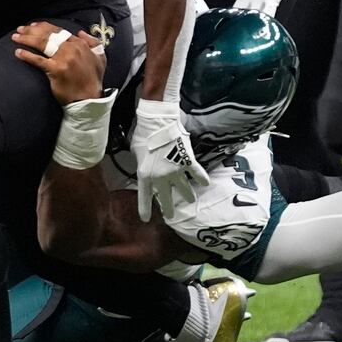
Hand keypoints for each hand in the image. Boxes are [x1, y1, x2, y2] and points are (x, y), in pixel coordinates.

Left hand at [12, 21, 106, 104]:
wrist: (89, 99)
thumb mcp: (100, 58)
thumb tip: (81, 33)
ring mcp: (63, 59)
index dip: (44, 27)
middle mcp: (71, 48)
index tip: (34, 26)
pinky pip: (38, 60)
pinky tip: (18, 52)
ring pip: (42, 44)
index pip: (58, 31)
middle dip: (32, 30)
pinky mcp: (56, 70)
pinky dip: (27, 55)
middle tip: (20, 29)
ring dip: (26, 39)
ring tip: (15, 37)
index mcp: (80, 44)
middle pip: (48, 35)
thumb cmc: (93, 80)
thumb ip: (93, 43)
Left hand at [132, 98, 209, 222]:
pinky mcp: (188, 162)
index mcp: (144, 175)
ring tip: (190, 199)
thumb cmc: (143, 134)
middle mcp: (160, 177)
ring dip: (187, 195)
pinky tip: (205, 184)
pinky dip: (202, 179)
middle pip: (166, 198)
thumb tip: (145, 164)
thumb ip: (140, 162)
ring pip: (184, 189)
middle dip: (169, 209)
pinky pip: (197, 174)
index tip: (146, 219)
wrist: (158, 121)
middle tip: (171, 215)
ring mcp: (175, 171)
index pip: (144, 197)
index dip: (145, 209)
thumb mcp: (136, 151)